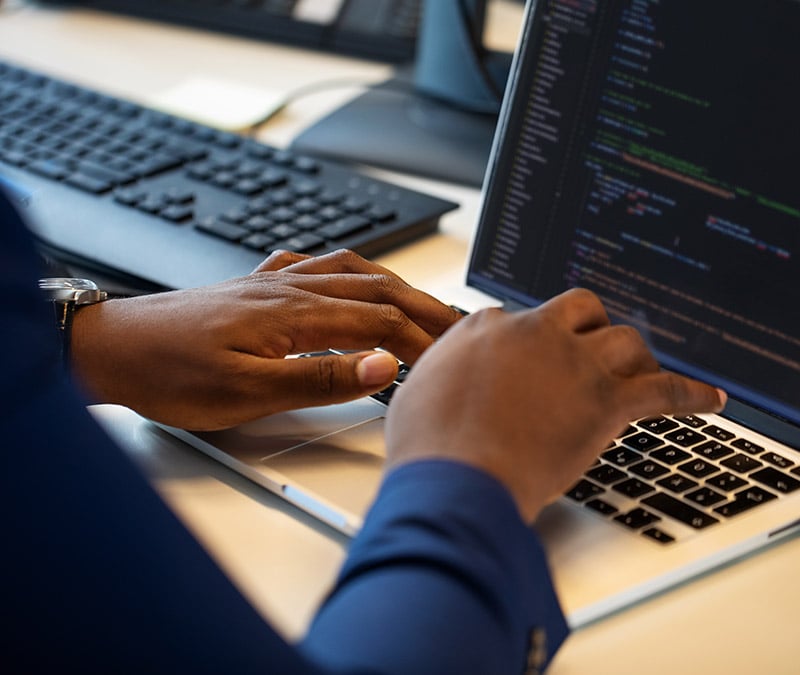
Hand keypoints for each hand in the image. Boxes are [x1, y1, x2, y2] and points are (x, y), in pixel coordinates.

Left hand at [71, 249, 461, 429]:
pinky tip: (347, 276)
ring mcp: (272, 283)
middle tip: (457, 326)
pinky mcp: (255, 287)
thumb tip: (381, 364)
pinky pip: (313, 265)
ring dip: (391, 285)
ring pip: (349, 271)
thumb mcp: (249, 391)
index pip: (379, 321)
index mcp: (294, 312)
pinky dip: (345, 270)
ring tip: (418, 300)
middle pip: (374, 289)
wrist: (114, 348)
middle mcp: (289, 288)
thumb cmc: (172, 373)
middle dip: (422, 307)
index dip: (419, 341)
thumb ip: (320, 376)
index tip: (448, 359)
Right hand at [384, 288, 725, 522]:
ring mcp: (573, 362)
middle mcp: (534, 333)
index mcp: (487, 328)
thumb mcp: (417, 395)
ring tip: (642, 372)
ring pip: (625, 340)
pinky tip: (709, 399)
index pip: (524, 319)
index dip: (535, 342)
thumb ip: (442, 375)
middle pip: (581, 310)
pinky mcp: (605, 401)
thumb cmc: (429, 446)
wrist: (456, 476)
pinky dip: (690, 393)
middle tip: (593, 352)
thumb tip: (445, 380)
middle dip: (590, 328)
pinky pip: (663, 389)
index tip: (540, 358)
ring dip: (636, 357)